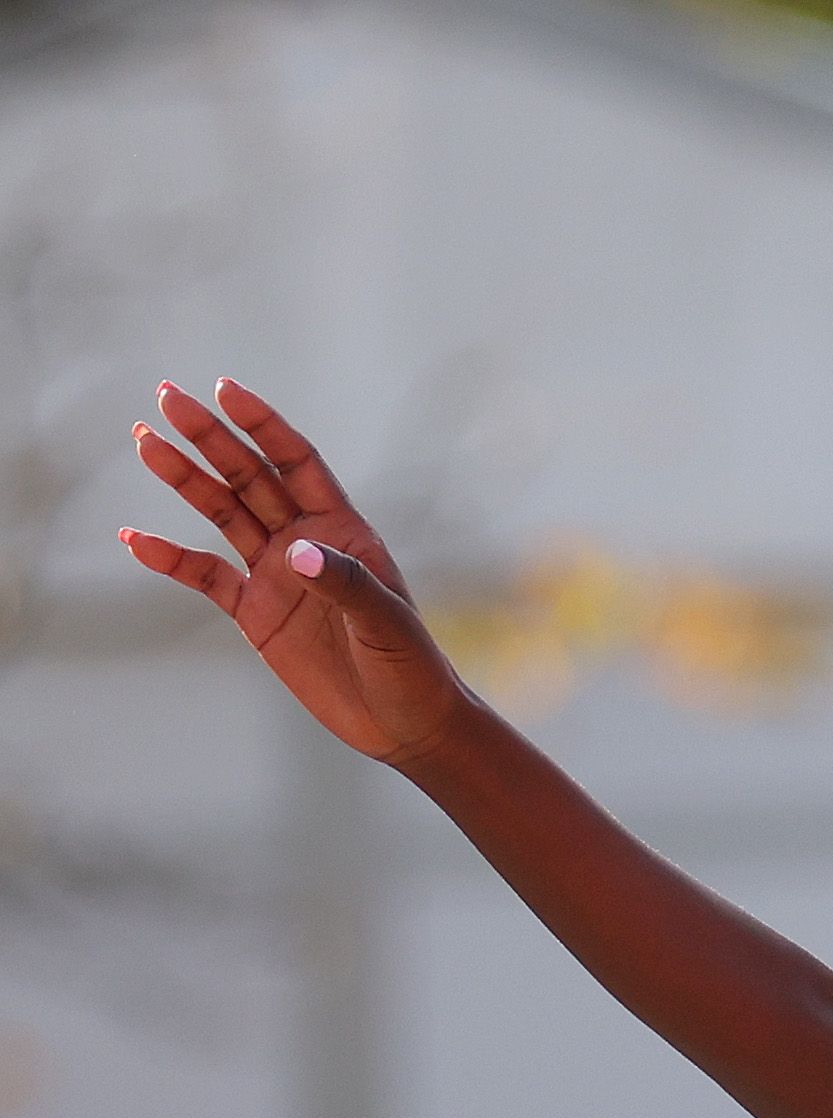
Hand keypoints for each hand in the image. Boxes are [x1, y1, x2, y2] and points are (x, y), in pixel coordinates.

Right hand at [119, 380, 476, 767]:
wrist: (402, 724)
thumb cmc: (410, 668)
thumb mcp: (387, 625)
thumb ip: (345, 586)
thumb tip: (296, 554)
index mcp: (344, 532)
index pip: (297, 463)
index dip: (263, 425)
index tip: (223, 389)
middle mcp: (306, 543)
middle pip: (250, 477)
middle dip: (209, 437)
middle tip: (165, 397)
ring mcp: (277, 576)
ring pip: (223, 515)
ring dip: (185, 480)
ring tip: (145, 442)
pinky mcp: (257, 614)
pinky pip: (206, 577)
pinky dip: (170, 559)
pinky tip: (134, 538)